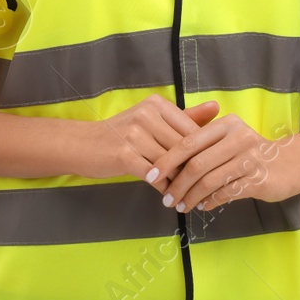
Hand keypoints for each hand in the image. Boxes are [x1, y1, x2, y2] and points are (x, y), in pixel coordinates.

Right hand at [77, 95, 219, 189]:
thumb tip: (217, 108)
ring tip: (188, 194)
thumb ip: (185, 117)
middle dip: (193, 169)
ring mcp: (134, 133)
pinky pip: (153, 175)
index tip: (211, 168)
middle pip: (182, 147)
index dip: (202, 152)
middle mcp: (146, 114)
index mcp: (156, 104)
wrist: (82, 144)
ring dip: (180, 181)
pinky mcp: (124, 154)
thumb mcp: (152, 120)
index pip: (191, 130)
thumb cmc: (122, 133)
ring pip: (170, 163)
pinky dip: (163, 187)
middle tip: (204, 187)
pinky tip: (168, 195)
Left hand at [148, 112, 299, 213]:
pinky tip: (202, 206)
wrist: (291, 164)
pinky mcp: (257, 179)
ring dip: (191, 197)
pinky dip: (209, 201)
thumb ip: (203, 144)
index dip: (167, 160)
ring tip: (181, 206)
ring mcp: (249, 158)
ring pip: (209, 181)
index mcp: (226, 124)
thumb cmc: (251, 152)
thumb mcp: (229, 139)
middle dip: (176, 184)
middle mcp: (237, 138)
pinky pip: (225, 193)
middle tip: (166, 198)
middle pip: (196, 163)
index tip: (150, 175)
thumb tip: (169, 164)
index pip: (188, 141)